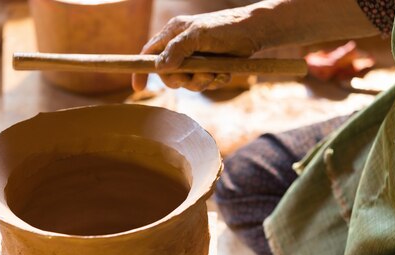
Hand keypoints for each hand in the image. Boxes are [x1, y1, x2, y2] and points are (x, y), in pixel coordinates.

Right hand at [132, 7, 265, 91]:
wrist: (256, 32)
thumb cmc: (226, 27)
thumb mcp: (199, 35)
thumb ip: (177, 50)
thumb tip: (159, 68)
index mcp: (173, 34)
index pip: (150, 53)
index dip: (142, 70)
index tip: (138, 88)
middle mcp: (182, 47)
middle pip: (170, 74)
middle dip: (183, 80)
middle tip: (197, 76)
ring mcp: (196, 58)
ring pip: (189, 82)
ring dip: (202, 81)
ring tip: (216, 71)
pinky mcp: (210, 67)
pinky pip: (205, 83)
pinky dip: (215, 81)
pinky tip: (225, 73)